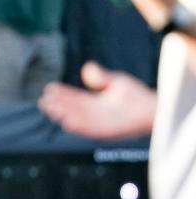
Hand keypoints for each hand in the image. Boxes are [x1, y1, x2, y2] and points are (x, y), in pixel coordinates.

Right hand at [39, 62, 155, 139]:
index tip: (49, 89)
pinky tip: (67, 121)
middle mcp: (94, 113)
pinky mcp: (108, 131)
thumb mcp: (116, 81)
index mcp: (94, 101)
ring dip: (63, 115)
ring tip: (51, 110)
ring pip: (77, 120)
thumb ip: (101, 76)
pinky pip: (90, 130)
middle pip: (72, 109)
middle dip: (57, 106)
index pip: (74, 97)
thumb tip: (87, 68)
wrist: (154, 109)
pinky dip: (78, 126)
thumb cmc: (136, 95)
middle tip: (44, 101)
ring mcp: (100, 122)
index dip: (61, 94)